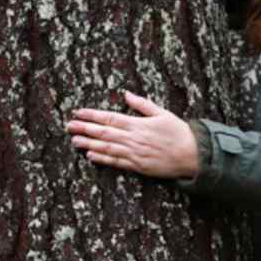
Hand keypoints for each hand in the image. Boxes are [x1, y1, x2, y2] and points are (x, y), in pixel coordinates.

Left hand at [66, 92, 198, 178]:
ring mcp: (134, 153)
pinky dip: (102, 159)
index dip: (93, 115)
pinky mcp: (137, 166)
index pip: (110, 118)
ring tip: (74, 141)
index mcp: (138, 124)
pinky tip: (90, 156)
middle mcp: (133, 138)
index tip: (79, 112)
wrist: (191, 154)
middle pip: (104, 133)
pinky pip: (116, 162)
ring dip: (88, 144)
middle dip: (85, 128)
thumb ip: (142, 104)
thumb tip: (126, 94)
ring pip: (106, 148)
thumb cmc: (178, 132)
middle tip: (69, 126)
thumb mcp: (162, 113)